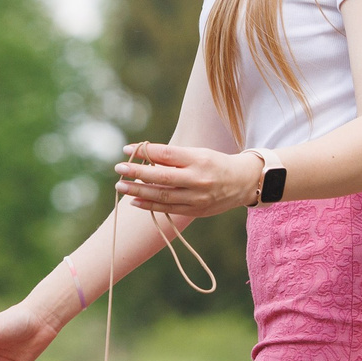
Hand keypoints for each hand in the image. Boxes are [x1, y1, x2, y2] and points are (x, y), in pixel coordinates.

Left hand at [114, 141, 261, 216]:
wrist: (243, 183)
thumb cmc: (215, 164)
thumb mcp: (198, 154)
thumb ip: (173, 157)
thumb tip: (144, 156)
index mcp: (198, 159)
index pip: (166, 154)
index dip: (145, 152)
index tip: (126, 150)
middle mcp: (197, 179)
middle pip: (161, 176)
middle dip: (137, 173)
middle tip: (118, 169)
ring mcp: (197, 197)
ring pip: (162, 195)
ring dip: (138, 191)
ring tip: (121, 186)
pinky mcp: (196, 211)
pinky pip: (168, 209)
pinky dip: (149, 205)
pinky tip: (134, 200)